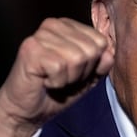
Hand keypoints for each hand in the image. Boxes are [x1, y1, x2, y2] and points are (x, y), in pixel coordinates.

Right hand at [0, 17, 114, 136]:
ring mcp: (41, 35)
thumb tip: (109, 53)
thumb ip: (102, 64)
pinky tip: (45, 81)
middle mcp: (54, 25)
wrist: (28, 110)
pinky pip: (60, 66)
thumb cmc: (56, 92)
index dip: (93, 65)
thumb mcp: (88, 77)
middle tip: (63, 77)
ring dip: (68, 78)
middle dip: (81, 72)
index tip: (75, 72)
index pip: (101, 42)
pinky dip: (56, 82)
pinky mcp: (31, 48)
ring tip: (54, 79)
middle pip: (91, 49)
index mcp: (69, 27)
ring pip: (77, 58)